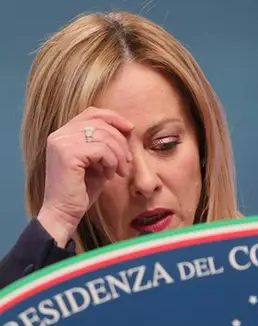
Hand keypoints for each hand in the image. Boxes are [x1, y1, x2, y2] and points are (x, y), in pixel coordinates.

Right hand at [37, 107, 133, 246]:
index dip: (114, 118)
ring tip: (119, 171)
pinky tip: (109, 175)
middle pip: (101, 123)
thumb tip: (127, 128)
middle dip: (121, 141)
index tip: (130, 130)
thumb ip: (105, 143)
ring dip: (119, 154)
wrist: (64, 213)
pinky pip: (101, 149)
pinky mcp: (67, 154)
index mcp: (64, 134)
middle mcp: (59, 135)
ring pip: (104, 136)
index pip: (92, 112)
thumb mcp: (97, 161)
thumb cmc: (82, 189)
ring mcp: (61, 143)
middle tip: (127, 161)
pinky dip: (111, 161)